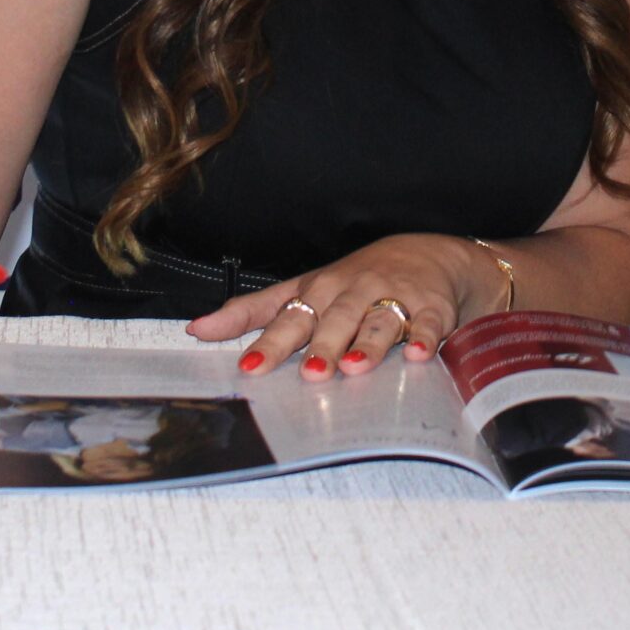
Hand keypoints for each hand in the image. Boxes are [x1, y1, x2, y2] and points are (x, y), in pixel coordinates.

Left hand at [185, 233, 485, 380]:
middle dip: (323, 346)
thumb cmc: (355, 281)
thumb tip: (197, 329)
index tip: (250, 367)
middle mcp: (353, 293)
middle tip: (310, 374)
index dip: (270, 343)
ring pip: (379, 321)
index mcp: (319, 292)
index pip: (290, 319)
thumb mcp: (302, 290)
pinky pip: (428, 323)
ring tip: (355, 368)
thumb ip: (251, 312)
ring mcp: (394, 298)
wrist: (430, 255)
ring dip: (368, 343)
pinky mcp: (432, 307)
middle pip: (335, 320)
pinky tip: (417, 355)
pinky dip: (424, 337)